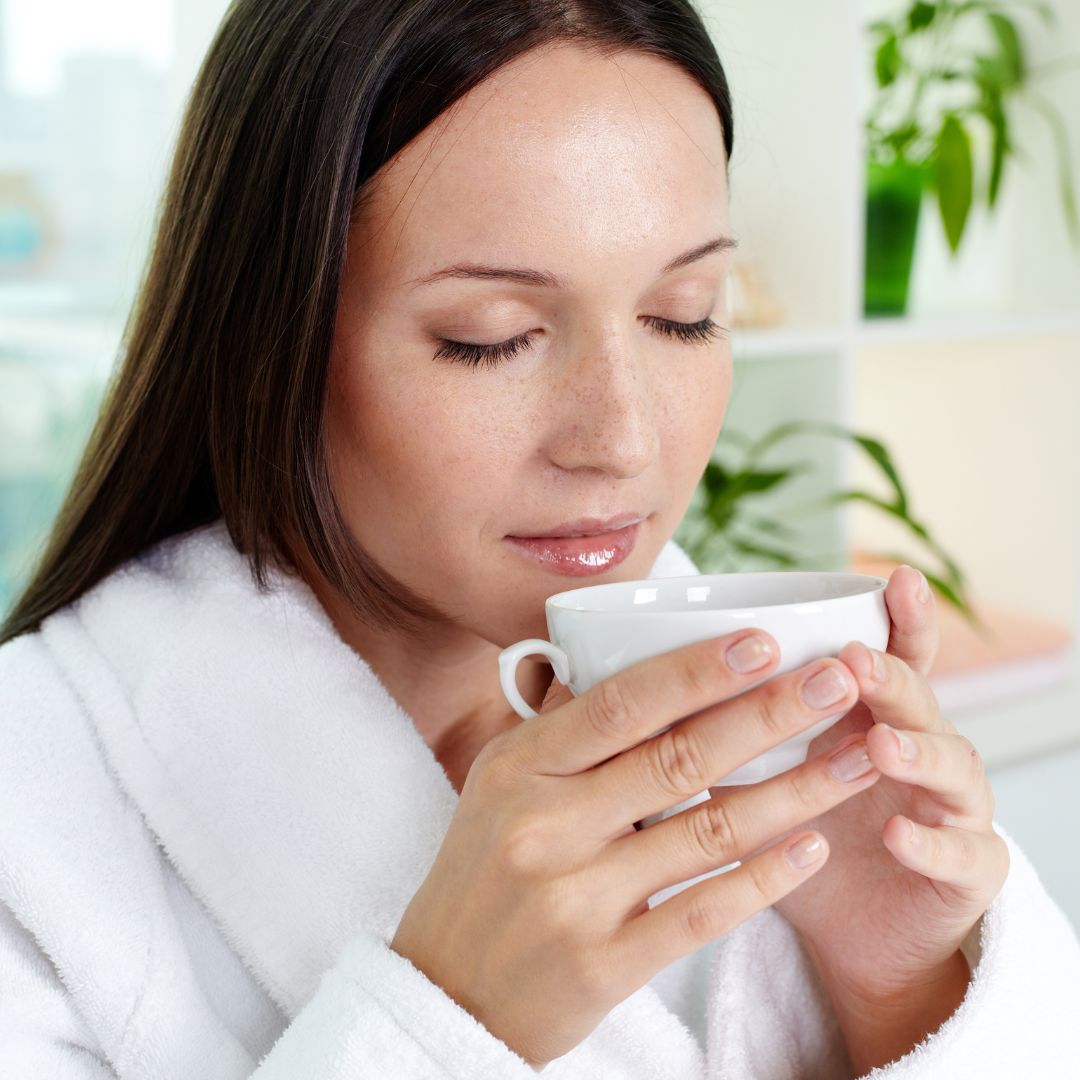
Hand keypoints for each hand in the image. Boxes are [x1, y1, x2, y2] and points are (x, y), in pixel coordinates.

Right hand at [390, 630, 880, 1068]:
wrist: (445, 989)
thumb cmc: (481, 869)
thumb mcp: (497, 783)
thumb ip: (560, 726)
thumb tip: (608, 651)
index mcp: (519, 766)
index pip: (620, 704)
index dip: (697, 670)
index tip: (765, 641)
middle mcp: (546, 824)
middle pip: (679, 757)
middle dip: (770, 713)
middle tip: (840, 680)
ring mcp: (576, 897)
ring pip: (708, 831)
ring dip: (797, 792)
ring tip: (861, 760)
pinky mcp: (605, 963)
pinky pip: (703, 911)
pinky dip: (765, 878)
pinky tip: (815, 847)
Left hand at [751, 566, 1009, 1006]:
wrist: (855, 934)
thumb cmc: (799, 837)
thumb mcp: (755, 780)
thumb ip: (717, 732)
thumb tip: (628, 695)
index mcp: (870, 715)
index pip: (893, 654)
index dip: (900, 618)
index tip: (893, 578)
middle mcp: (919, 748)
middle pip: (918, 698)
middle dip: (892, 674)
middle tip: (855, 660)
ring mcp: (951, 806)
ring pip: (952, 764)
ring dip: (916, 751)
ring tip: (879, 745)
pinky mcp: (968, 870)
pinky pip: (962, 853)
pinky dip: (932, 843)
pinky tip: (897, 834)